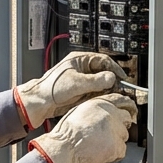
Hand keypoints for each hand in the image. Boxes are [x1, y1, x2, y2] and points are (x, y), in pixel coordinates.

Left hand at [14, 52, 128, 128]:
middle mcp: (81, 69)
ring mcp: (81, 80)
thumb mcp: (76, 83)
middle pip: (103, 71)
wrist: (40, 103)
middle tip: (118, 88)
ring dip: (106, 88)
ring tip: (111, 94)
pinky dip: (100, 95)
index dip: (114, 68)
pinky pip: (95, 91)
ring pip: (100, 82)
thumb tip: (111, 78)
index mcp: (79, 60)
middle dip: (111, 80)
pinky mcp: (80, 91)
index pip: (102, 60)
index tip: (122, 77)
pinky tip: (102, 99)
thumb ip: (96, 80)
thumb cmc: (51, 89)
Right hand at [28, 94, 137, 162]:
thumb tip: (105, 111)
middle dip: (120, 125)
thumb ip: (96, 109)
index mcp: (100, 104)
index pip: (122, 100)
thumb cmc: (66, 134)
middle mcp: (110, 114)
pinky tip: (101, 152)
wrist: (64, 150)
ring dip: (116, 139)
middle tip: (110, 133)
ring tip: (100, 144)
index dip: (127, 106)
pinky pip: (122, 149)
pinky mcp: (118, 146)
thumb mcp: (79, 111)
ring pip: (124, 134)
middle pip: (126, 118)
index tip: (130, 110)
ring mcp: (116, 131)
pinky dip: (115, 153)